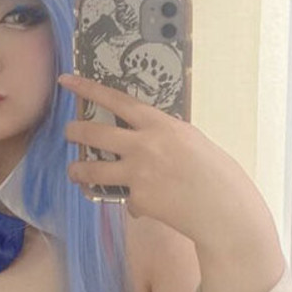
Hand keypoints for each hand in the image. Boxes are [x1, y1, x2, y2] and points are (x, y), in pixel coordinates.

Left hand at [59, 74, 259, 246]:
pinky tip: (148, 206)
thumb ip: (164, 135)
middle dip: (74, 132)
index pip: (117, 101)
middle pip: (94, 134)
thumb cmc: (217, 173)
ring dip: (78, 170)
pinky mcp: (137, 200)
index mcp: (160, 125)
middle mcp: (144, 146)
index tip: (67, 81)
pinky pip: (125, 198)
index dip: (88, 89)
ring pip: (92, 169)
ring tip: (75, 171)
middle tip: (69, 132)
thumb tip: (144, 136)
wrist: (224, 209)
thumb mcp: (191, 140)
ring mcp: (138, 174)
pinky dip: (133, 202)